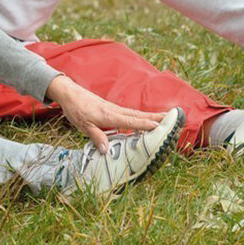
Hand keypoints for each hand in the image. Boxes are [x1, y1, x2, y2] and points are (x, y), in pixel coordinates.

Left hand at [45, 75, 164, 153]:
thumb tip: (107, 151)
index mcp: (110, 116)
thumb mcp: (83, 126)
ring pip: (136, 113)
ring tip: (166, 118)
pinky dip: (141, 116)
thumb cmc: (76, 110)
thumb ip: (96, 137)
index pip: (132, 122)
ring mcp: (115, 108)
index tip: (162, 127)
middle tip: (174, 120)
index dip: (147, 125)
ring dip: (151, 116)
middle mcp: (115, 111)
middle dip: (156, 118)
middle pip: (139, 115)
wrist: (70, 94)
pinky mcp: (112, 108)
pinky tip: (145, 118)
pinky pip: (130, 113)